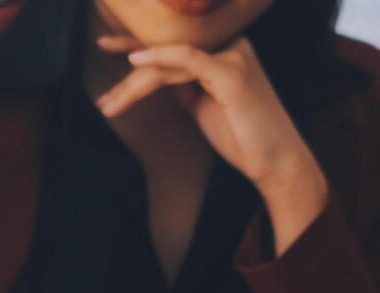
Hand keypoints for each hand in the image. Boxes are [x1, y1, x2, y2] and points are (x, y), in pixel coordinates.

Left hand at [96, 35, 327, 254]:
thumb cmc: (245, 138)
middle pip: (169, 53)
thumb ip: (184, 84)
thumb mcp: (205, 104)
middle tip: (103, 99)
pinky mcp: (231, 73)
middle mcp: (232, 46)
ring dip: (134, 85)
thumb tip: (151, 74)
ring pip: (170, 61)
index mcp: (227, 50)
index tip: (107, 46)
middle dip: (129, 74)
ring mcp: (233, 57)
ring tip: (110, 106)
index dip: (138, 42)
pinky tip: (134, 62)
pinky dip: (159, 58)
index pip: (176, 43)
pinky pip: (187, 59)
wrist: (277, 164)